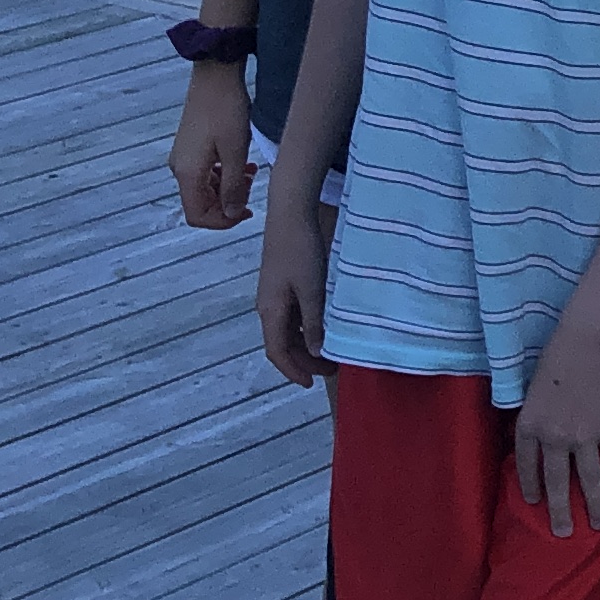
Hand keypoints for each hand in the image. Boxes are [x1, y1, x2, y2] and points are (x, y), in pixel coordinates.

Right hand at [171, 64, 255, 227]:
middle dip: (228, 203)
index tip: (246, 213)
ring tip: (251, 174)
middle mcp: (179, 167)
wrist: (216, 75)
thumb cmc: (227, 110)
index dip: (222, 222)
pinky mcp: (190, 146)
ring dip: (228, 188)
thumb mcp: (236, 152)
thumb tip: (232, 213)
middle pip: (200, 204)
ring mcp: (183, 156)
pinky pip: (205, 172)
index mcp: (187, 172)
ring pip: (205, 188)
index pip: (197, 216)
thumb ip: (233, 187)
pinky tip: (243, 165)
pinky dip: (223, 174)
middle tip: (252, 188)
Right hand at [258, 200, 329, 385]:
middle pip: (282, 345)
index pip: (277, 352)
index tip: (311, 384)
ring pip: (287, 332)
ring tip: (331, 352)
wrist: (290, 215)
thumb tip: (315, 351)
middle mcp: (267, 307)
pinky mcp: (282, 286)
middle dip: (303, 361)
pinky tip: (324, 328)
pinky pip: (292, 316)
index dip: (293, 370)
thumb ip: (315, 322)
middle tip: (331, 369)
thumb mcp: (312, 289)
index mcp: (270, 310)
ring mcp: (274, 296)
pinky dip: (306, 329)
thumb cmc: (301, 250)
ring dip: (305, 346)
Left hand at [517, 319, 599, 534]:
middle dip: (560, 511)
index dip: (530, 485)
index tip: (534, 501)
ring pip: (589, 479)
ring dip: (595, 505)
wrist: (588, 342)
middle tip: (563, 533)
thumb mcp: (533, 389)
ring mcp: (583, 437)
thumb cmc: (556, 356)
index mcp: (529, 426)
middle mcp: (554, 438)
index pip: (526, 464)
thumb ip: (537, 415)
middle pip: (556, 482)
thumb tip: (541, 434)